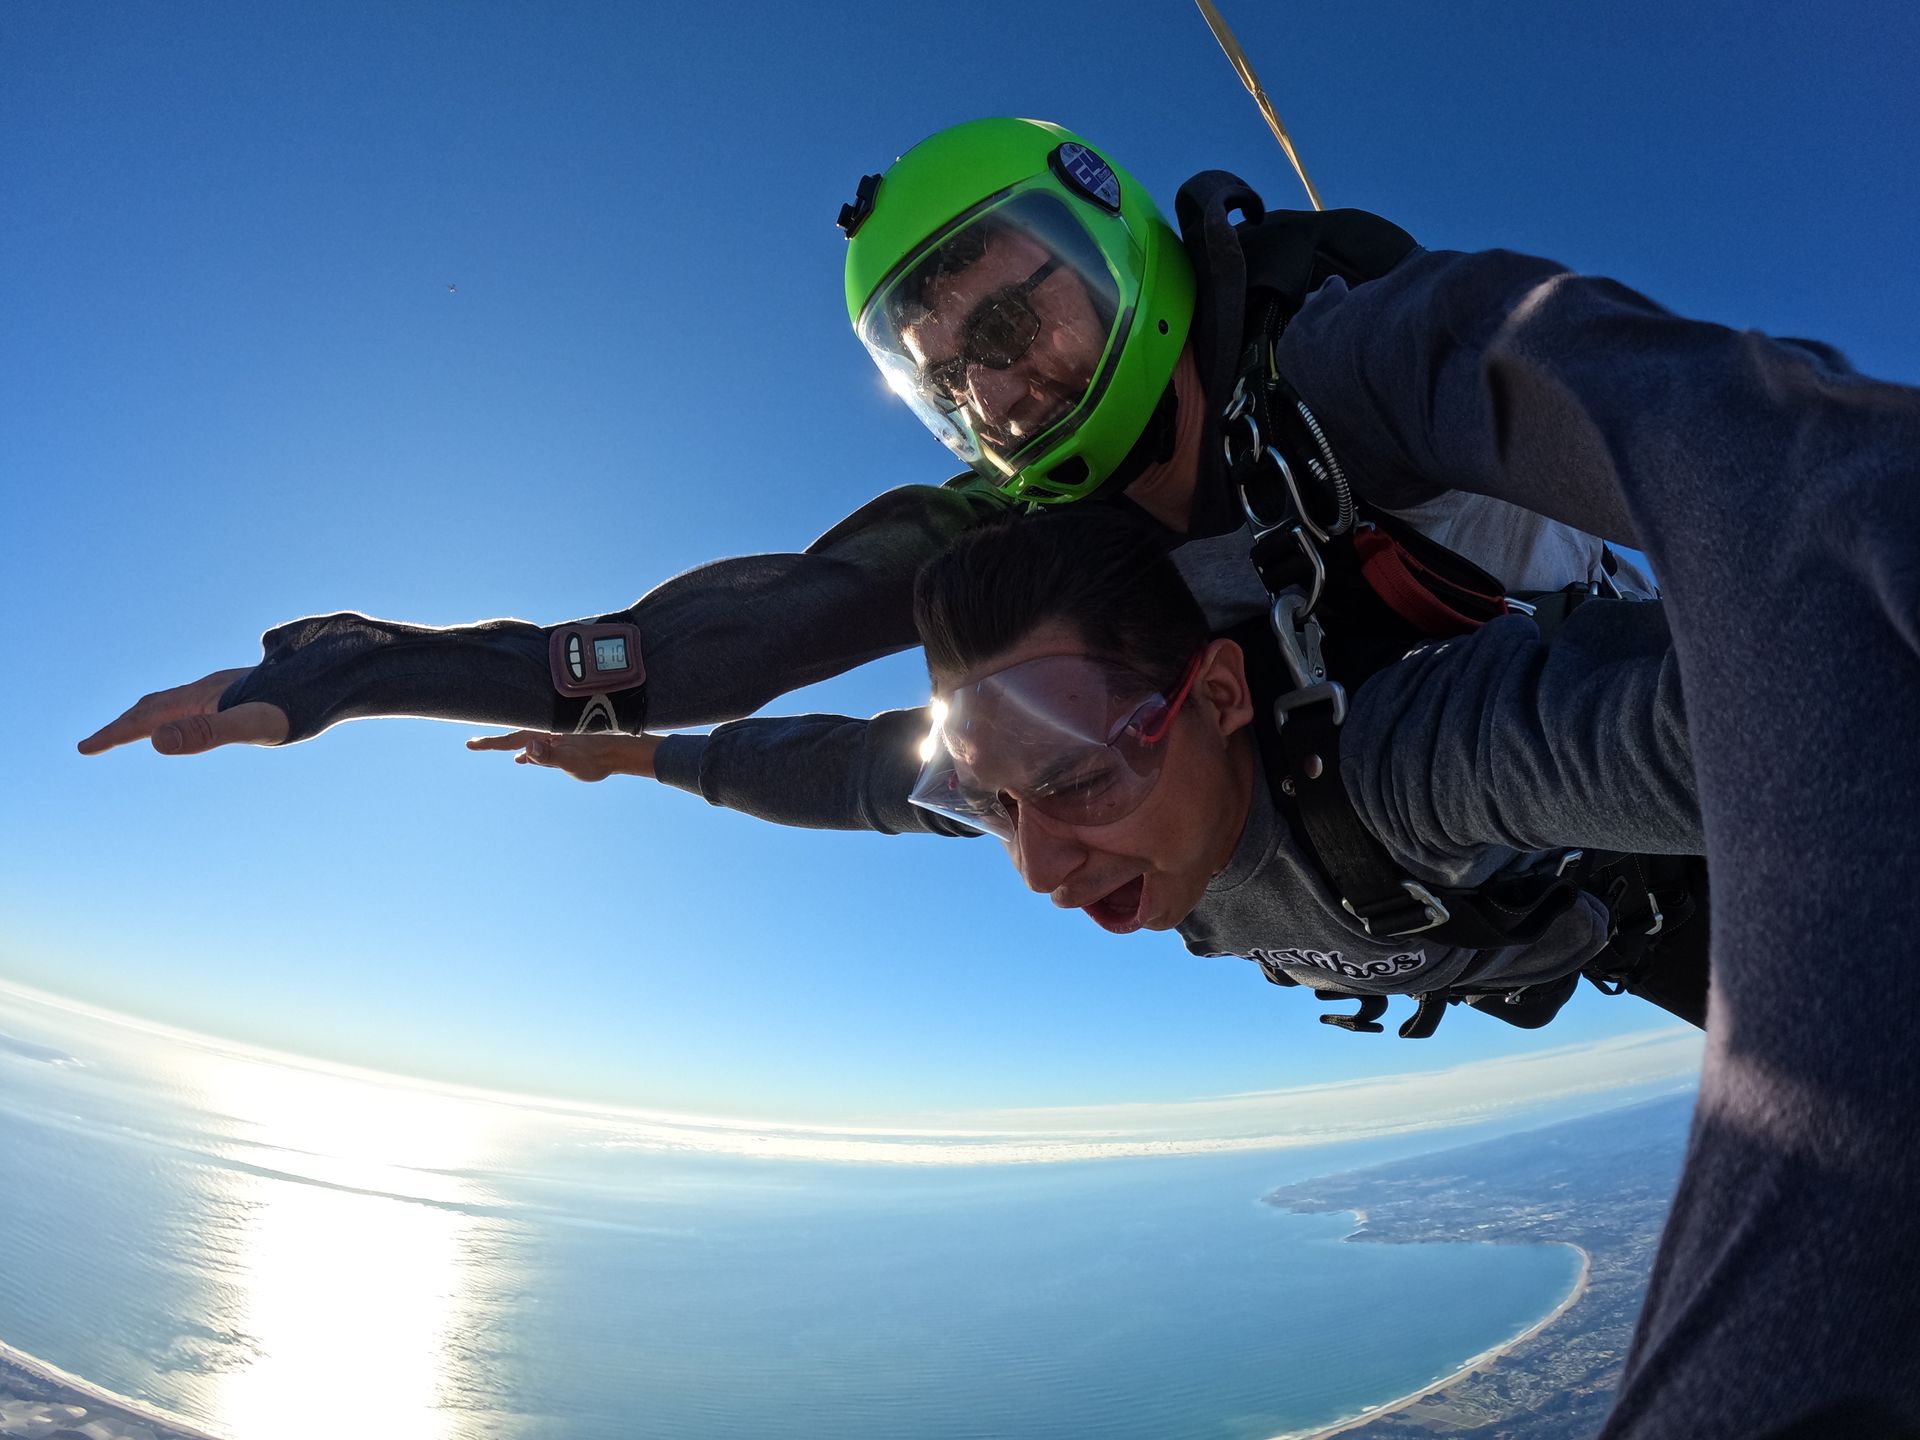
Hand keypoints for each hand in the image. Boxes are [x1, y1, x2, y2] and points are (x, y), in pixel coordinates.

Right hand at [78, 669, 289, 755]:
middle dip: (122, 726)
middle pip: (154, 706)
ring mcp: (226, 688)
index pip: (146, 719)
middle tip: (93, 744)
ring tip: (132, 730)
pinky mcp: (244, 689)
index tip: (84, 748)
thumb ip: (206, 734)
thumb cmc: (297, 708)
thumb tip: (155, 742)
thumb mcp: (252, 726)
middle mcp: (209, 689)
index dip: (114, 734)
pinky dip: (178, 710)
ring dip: (148, 715)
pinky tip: (193, 716)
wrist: (337, 678)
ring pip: (176, 700)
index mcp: (202, 698)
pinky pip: (199, 700)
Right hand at [465, 730, 662, 782]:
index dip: (491, 742)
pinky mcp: (563, 745)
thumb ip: (548, 755)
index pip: (512, 738)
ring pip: (527, 740)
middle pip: (516, 735)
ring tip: (493, 748)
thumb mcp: (571, 760)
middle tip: (473, 743)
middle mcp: (548, 732)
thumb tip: (526, 750)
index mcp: (546, 733)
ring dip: (510, 745)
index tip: (471, 744)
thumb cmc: (596, 757)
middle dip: (496, 740)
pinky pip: (539, 747)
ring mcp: (555, 738)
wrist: (619, 752)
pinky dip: (527, 752)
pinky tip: (520, 759)